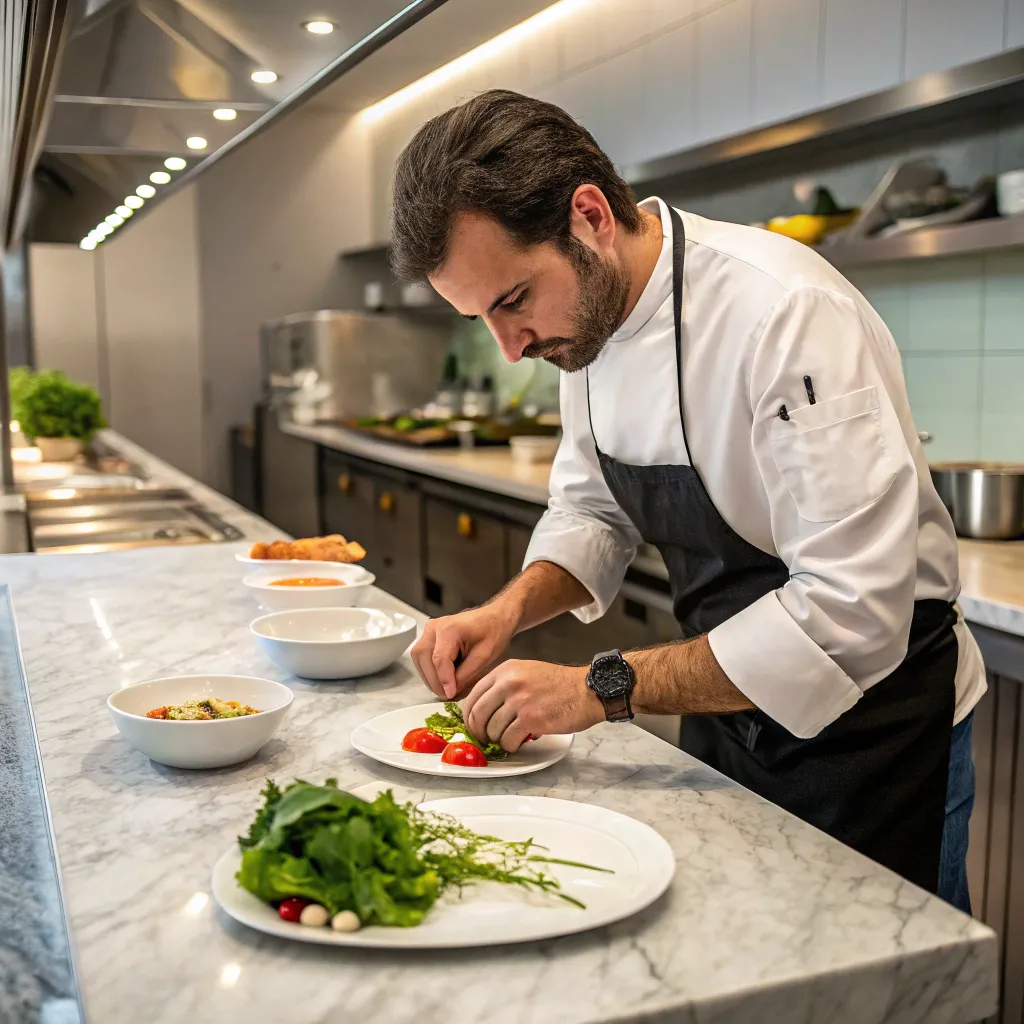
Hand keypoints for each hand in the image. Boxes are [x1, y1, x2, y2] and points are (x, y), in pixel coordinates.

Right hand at [410, 605, 516, 699]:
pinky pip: (421, 655)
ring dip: (429, 676)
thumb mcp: (484, 657)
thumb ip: (465, 674)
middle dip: (433, 680)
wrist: (494, 618)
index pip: (440, 659)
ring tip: (445, 687)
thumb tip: (449, 691)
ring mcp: (429, 629)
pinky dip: (429, 669)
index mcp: (450, 629)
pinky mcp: (429, 635)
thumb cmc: (492, 633)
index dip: (443, 680)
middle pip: (423, 658)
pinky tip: (443, 677)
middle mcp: (435, 626)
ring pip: (418, 657)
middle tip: (447, 694)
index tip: (450, 695)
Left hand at [463, 660, 604, 752]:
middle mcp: (508, 683)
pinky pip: (508, 740)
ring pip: (492, 730)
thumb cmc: (560, 685)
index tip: (473, 726)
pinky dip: (511, 746)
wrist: (588, 690)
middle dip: (478, 732)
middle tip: (486, 739)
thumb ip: (505, 687)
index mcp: (505, 670)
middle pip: (477, 714)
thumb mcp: (527, 673)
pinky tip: (519, 743)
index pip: (473, 695)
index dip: (469, 716)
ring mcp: (519, 701)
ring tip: (509, 739)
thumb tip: (486, 711)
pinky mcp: (530, 719)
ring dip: (498, 740)